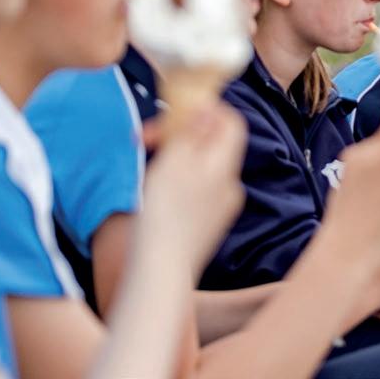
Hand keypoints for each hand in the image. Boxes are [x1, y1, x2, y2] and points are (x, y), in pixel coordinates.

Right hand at [142, 104, 247, 277]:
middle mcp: (231, 186)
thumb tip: (209, 106)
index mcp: (226, 166)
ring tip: (149, 166)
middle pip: (213, 144)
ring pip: (202, 167)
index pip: (231, 122)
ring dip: (176, 157)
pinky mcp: (206, 226)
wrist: (160, 272)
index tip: (174, 110)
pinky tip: (155, 193)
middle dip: (181, 134)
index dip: (206, 109)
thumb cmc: (165, 214)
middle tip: (148, 138)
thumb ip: (193, 130)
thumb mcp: (175, 160)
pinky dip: (177, 181)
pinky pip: (196, 190)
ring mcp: (220, 208)